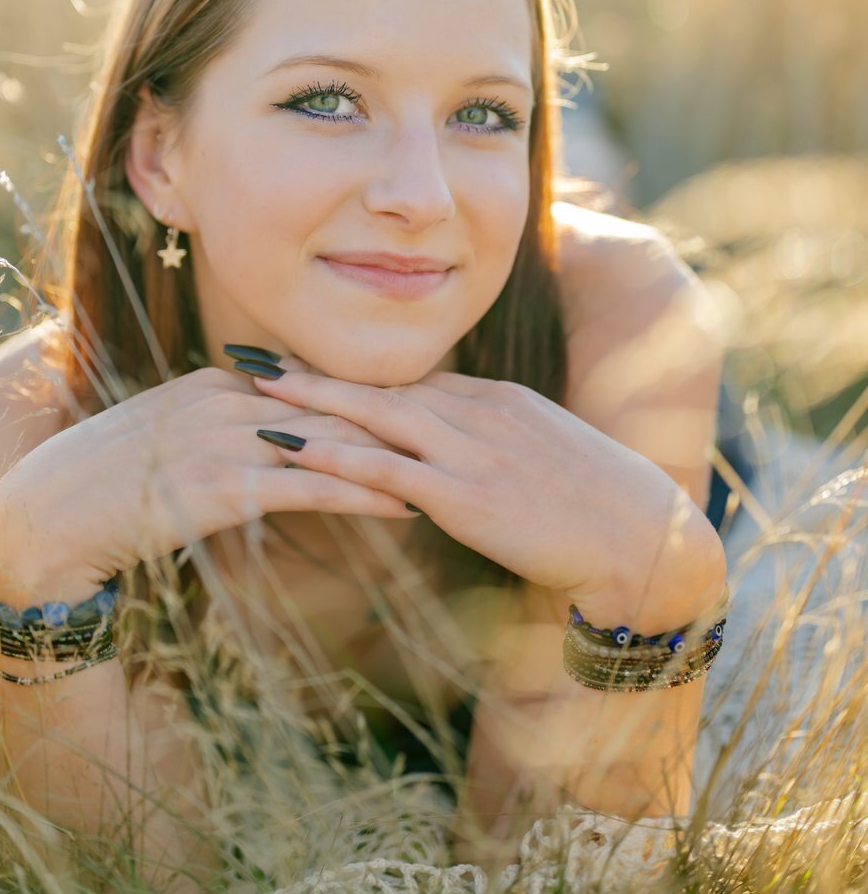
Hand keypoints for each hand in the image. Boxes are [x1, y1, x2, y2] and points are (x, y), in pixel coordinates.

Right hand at [0, 359, 413, 607]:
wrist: (48, 518)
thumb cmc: (102, 486)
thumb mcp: (162, 441)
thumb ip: (213, 431)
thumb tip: (260, 441)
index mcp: (213, 386)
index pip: (306, 387)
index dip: (365, 400)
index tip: (417, 407)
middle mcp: (225, 402)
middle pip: (328, 407)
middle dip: (393, 422)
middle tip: (454, 431)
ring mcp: (225, 442)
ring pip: (329, 443)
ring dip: (392, 457)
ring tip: (447, 467)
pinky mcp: (224, 489)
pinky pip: (310, 488)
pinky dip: (364, 494)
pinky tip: (406, 505)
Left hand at [245, 361, 721, 622]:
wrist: (644, 538)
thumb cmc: (600, 505)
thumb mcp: (543, 455)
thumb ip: (495, 443)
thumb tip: (451, 453)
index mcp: (494, 400)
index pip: (407, 379)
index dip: (346, 369)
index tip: (296, 357)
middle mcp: (476, 412)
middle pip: (378, 385)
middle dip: (309, 371)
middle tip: (249, 355)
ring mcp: (470, 450)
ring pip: (374, 416)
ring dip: (309, 402)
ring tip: (253, 388)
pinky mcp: (466, 496)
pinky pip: (388, 470)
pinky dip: (336, 457)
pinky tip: (292, 451)